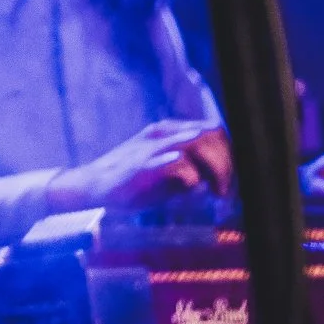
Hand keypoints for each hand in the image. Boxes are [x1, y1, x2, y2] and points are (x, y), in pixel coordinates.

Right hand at [45, 118, 233, 215]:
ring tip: (218, 193)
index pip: (212, 130)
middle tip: (227, 191)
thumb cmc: (130, 182)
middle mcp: (161, 135)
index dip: (229, 154)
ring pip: (196, 143)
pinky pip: (174, 163)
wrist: (89, 185)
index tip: (234, 181)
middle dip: (227, 163)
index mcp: (168, 132)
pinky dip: (190, 174)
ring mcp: (150, 149)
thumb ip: (189, 167)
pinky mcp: (142, 168)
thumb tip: (220, 180)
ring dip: (215, 169)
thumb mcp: (164, 169)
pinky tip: (194, 187)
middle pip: (210, 133)